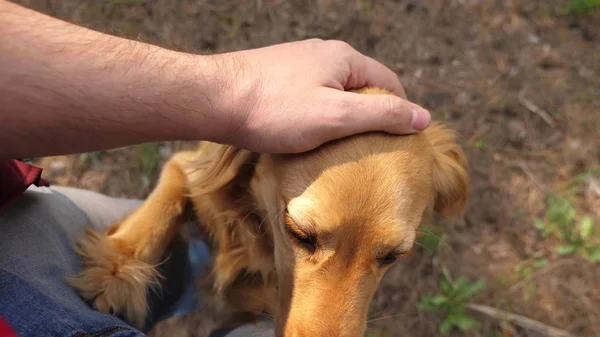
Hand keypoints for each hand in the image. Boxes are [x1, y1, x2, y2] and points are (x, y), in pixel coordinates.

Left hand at [217, 39, 430, 153]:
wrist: (213, 100)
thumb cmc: (275, 110)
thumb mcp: (336, 117)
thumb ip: (381, 115)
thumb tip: (423, 118)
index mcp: (344, 58)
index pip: (388, 83)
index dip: (400, 112)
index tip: (399, 143)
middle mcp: (323, 54)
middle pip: (361, 87)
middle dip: (370, 116)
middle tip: (370, 151)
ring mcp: (298, 64)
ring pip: (334, 93)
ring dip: (343, 118)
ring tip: (341, 148)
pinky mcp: (277, 78)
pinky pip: (310, 97)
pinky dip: (318, 116)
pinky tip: (309, 136)